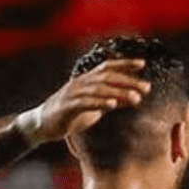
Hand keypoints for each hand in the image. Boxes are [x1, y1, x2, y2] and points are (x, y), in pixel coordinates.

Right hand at [36, 58, 150, 140]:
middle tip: (146, 88)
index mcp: (86, 80)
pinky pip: (85, 103)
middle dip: (128, 81)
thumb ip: (112, 99)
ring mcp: (72, 94)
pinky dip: (100, 103)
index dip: (124, 63)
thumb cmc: (70, 114)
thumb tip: (135, 97)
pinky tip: (112, 105)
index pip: (107, 67)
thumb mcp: (94, 106)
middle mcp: (80, 83)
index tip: (142, 63)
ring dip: (119, 93)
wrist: (42, 125)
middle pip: (107, 77)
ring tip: (136, 98)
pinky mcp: (67, 107)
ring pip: (99, 89)